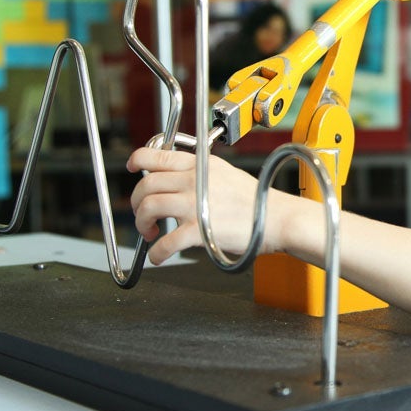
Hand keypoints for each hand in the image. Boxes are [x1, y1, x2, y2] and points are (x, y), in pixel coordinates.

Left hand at [127, 147, 266, 265]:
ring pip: (149, 208)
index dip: (137, 161)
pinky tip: (159, 255)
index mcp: (199, 164)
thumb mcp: (226, 173)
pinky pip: (165, 242)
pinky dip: (157, 252)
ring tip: (151, 233)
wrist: (278, 219)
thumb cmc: (257, 201)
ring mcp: (194, 204)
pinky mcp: (198, 230)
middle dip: (137, 203)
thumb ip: (200, 174)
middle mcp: (193, 181)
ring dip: (142, 224)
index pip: (156, 155)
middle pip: (147, 185)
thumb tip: (178, 181)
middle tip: (143, 214)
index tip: (133, 168)